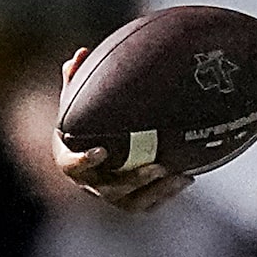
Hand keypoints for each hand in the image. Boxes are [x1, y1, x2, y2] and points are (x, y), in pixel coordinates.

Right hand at [53, 47, 192, 212]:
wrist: (92, 154)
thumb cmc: (84, 122)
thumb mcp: (76, 103)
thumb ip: (75, 81)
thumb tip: (82, 52)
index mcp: (69, 161)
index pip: (72, 165)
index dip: (83, 162)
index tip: (101, 150)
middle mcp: (89, 183)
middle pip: (110, 189)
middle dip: (135, 179)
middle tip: (158, 165)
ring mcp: (110, 196)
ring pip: (132, 202)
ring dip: (157, 191)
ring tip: (180, 174)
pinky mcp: (128, 202)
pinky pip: (148, 204)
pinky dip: (167, 194)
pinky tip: (187, 176)